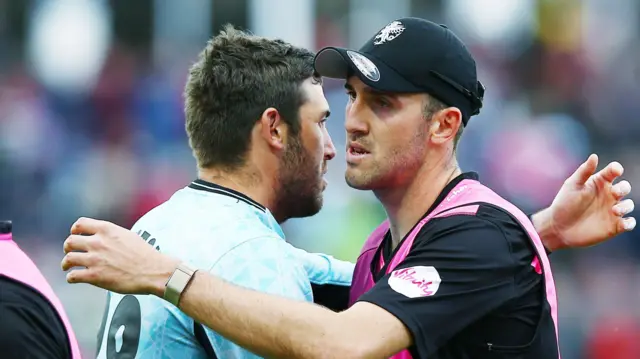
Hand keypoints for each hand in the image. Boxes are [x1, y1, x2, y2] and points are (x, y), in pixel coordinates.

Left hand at [61, 217, 178, 296]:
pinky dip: (71, 277)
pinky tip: (75, 278)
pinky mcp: (94, 276)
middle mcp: (98, 242)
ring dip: (66, 263)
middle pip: (70, 241)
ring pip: (68, 258)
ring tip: (68, 267)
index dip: (74, 230)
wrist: (153, 271)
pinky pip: (72, 276)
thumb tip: (103, 238)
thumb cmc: (145, 255)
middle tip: (70, 252)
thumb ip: (111, 235)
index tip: (75, 235)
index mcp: (107, 230)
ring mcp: (95, 259)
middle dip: (68, 248)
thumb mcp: (128, 235)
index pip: (80, 224)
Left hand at [537, 154, 635, 250]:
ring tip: (614, 211)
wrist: (558, 228)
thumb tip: (594, 156)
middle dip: (624, 188)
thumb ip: (584, 171)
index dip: (616, 169)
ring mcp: (612, 210)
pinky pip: (629, 223)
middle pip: (625, 187)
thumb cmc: (564, 204)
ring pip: (628, 205)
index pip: (613, 171)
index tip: (615, 171)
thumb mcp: (572, 185)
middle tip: (615, 192)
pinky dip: (630, 223)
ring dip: (626, 206)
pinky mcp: (614, 226)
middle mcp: (608, 195)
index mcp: (599, 182)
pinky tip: (623, 223)